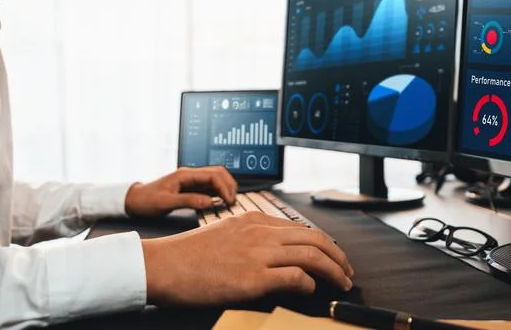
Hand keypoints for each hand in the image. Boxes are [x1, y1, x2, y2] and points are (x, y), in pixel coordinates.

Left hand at [124, 167, 238, 217]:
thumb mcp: (166, 203)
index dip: (224, 187)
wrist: (134, 200)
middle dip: (229, 185)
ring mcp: (191, 181)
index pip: (212, 175)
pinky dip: (218, 193)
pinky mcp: (191, 188)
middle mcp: (190, 175)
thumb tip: (210, 202)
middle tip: (233, 201)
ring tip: (229, 202)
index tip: (228, 200)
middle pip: (218, 173)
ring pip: (215, 179)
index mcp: (185, 174)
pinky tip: (220, 202)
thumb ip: (188, 201)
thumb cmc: (146, 200)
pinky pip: (209, 187)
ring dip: (225, 188)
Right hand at [140, 212, 354, 306]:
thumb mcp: (225, 235)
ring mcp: (258, 254)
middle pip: (315, 240)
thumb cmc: (188, 256)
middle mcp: (260, 232)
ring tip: (342, 283)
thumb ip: (252, 240)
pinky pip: (296, 277)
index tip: (334, 257)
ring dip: (334, 271)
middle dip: (338, 257)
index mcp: (254, 220)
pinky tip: (311, 290)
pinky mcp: (254, 277)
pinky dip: (310, 284)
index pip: (301, 229)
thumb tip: (275, 257)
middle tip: (348, 272)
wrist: (162, 266)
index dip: (324, 244)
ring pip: (312, 256)